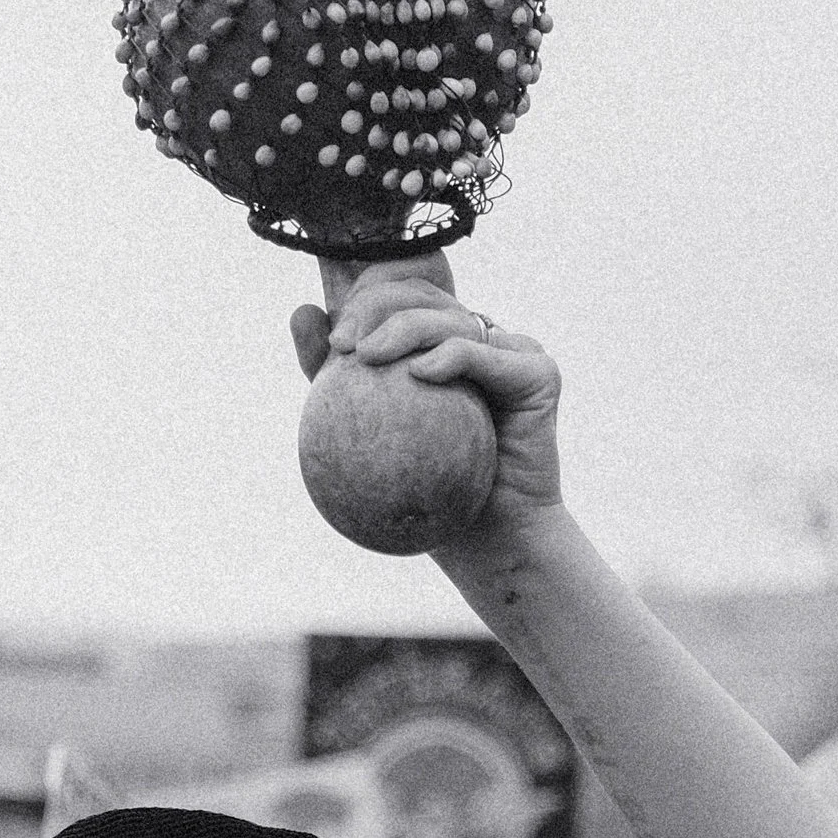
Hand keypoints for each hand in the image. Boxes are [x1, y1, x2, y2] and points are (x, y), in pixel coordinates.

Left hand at [290, 273, 564, 538]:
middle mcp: (478, 337)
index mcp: (440, 342)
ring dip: (405, 328)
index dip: (366, 300)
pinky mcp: (538, 371)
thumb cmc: (427, 498)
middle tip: (345, 345)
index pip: (400, 298)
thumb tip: (300, 311)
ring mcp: (512, 350)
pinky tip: (420, 373)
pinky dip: (451, 357)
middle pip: (424, 295)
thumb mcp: (365, 434)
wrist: (491, 542)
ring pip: (451, 318)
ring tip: (369, 355)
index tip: (334, 344)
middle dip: (377, 306)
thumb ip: (332, 377)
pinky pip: (485, 353)